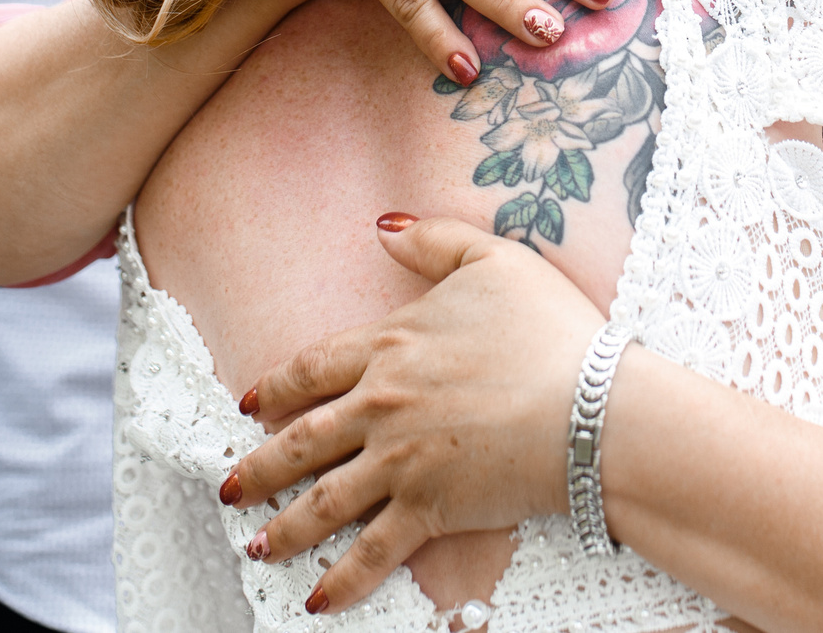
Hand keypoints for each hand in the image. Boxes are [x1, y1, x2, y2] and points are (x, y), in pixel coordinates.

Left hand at [226, 215, 602, 612]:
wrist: (589, 405)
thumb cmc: (551, 330)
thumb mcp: (494, 259)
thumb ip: (434, 239)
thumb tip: (382, 225)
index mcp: (391, 344)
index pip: (314, 367)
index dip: (278, 387)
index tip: (251, 404)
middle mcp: (381, 405)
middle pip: (302, 439)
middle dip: (260, 467)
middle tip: (233, 487)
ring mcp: (399, 461)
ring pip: (322, 500)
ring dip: (285, 527)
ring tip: (257, 545)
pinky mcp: (428, 509)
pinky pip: (372, 551)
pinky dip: (341, 579)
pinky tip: (318, 598)